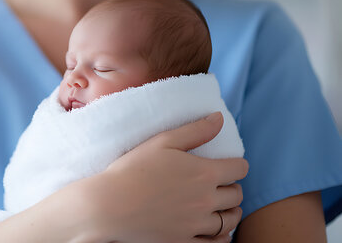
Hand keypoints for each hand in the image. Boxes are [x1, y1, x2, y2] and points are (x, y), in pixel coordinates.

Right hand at [70, 112, 248, 242]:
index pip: (239, 169)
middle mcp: (206, 200)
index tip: (228, 165)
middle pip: (237, 195)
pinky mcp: (185, 241)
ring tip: (221, 206)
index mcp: (204, 173)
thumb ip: (195, 130)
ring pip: (230, 219)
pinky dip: (221, 236)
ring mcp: (196, 224)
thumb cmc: (132, 169)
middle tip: (220, 184)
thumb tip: (219, 118)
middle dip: (232, 187)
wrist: (109, 205)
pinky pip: (216, 242)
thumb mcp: (162, 141)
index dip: (237, 165)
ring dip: (230, 211)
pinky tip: (216, 230)